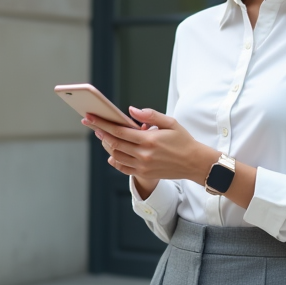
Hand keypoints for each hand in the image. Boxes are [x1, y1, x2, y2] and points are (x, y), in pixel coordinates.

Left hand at [83, 107, 216, 186]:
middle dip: (101, 132)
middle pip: (114, 143)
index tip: (91, 118)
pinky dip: (115, 160)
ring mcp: (143, 166)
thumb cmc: (183, 140)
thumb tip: (131, 110)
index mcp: (149, 140)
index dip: (103, 124)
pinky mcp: (145, 174)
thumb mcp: (170, 122)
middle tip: (92, 124)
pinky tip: (112, 153)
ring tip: (103, 136)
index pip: (119, 131)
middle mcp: (144, 155)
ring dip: (107, 146)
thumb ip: (150, 116)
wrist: (194, 162)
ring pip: (117, 156)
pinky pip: (123, 168)